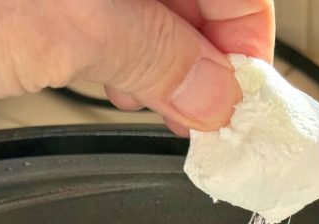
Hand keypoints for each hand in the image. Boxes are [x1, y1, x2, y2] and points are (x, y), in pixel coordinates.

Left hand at [0, 0, 273, 132]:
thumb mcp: (73, 34)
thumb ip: (162, 60)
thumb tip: (217, 93)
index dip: (245, 46)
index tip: (240, 102)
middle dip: (201, 56)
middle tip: (199, 117)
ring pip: (153, 0)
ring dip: (160, 55)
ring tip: (149, 103)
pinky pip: (109, 3)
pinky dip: (119, 41)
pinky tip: (110, 75)